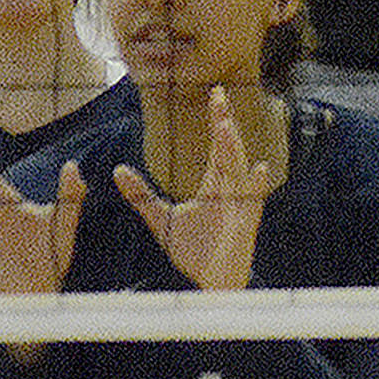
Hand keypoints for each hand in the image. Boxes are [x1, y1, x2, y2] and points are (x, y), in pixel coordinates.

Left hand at [112, 86, 270, 290]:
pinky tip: (260, 169)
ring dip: (233, 149)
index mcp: (214, 186)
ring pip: (238, 171)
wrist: (207, 283)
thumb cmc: (194, 251)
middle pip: (228, 150)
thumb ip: (141, 195)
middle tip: (219, 96)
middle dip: (224, 124)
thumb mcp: (161, 219)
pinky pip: (253, 203)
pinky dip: (256, 187)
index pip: (217, 147)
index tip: (215, 95)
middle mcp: (229, 190)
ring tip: (226, 127)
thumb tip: (117, 170)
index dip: (217, 120)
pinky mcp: (244, 225)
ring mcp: (239, 207)